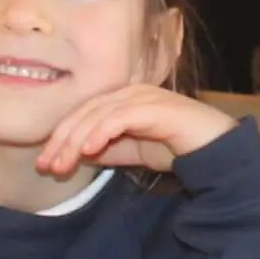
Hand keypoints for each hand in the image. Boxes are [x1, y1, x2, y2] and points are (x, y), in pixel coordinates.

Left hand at [36, 85, 233, 178]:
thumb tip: (75, 153)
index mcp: (120, 98)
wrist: (215, 150)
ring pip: (98, 115)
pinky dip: (102, 131)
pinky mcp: (156, 107)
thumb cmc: (173, 147)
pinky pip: (121, 117)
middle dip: (62, 141)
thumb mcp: (130, 152)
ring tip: (63, 163)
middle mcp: (129, 92)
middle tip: (46, 166)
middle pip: (84, 113)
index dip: (60, 138)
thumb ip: (104, 149)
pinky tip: (90, 149)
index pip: (81, 115)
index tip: (44, 163)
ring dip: (77, 140)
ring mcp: (143, 97)